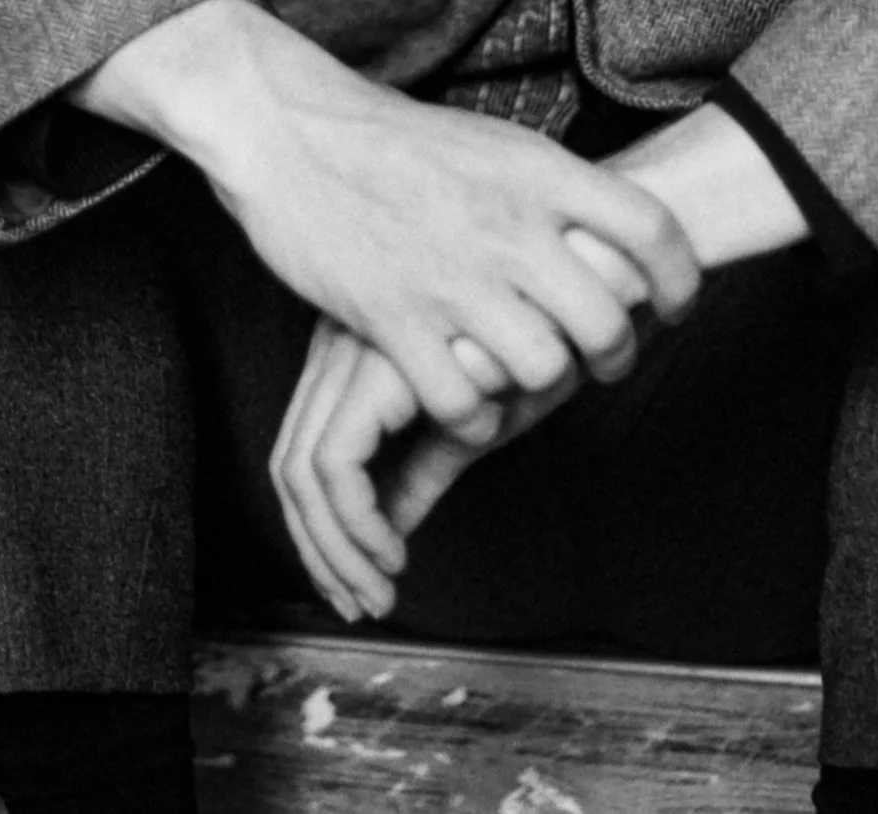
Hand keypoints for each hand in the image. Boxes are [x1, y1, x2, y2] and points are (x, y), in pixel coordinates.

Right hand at [76, 3, 698, 434]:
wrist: (289, 129)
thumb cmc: (391, 138)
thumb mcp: (489, 140)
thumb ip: (550, 185)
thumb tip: (613, 224)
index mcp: (536, 170)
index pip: (651, 231)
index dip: (678, 280)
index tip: (671, 304)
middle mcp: (506, 224)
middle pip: (606, 319)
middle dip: (617, 353)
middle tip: (604, 359)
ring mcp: (451, 276)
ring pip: (543, 368)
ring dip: (544, 385)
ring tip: (533, 379)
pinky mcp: (396, 320)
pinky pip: (464, 404)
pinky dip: (474, 416)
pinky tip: (467, 397)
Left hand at [273, 225, 647, 620]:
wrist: (588, 274)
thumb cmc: (543, 332)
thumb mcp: (475, 412)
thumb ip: (426, 459)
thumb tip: (393, 524)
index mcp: (355, 340)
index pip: (305, 444)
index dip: (322, 525)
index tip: (359, 577)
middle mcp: (338, 342)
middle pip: (289, 463)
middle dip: (320, 549)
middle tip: (359, 602)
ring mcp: (351, 350)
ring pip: (302, 475)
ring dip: (337, 550)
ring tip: (377, 592)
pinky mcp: (376, 367)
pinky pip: (335, 468)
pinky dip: (356, 526)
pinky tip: (394, 556)